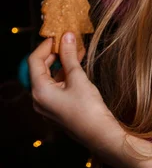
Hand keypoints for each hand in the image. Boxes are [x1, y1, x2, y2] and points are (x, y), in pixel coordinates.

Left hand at [28, 32, 119, 152]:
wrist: (99, 133)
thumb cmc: (87, 108)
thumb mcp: (77, 78)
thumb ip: (69, 55)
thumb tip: (66, 36)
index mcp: (39, 91)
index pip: (34, 60)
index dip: (46, 45)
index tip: (59, 34)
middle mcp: (39, 97)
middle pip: (41, 67)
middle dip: (55, 51)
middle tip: (68, 38)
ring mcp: (48, 103)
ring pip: (50, 74)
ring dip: (62, 60)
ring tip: (76, 46)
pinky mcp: (57, 105)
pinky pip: (57, 83)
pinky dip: (66, 70)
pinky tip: (79, 60)